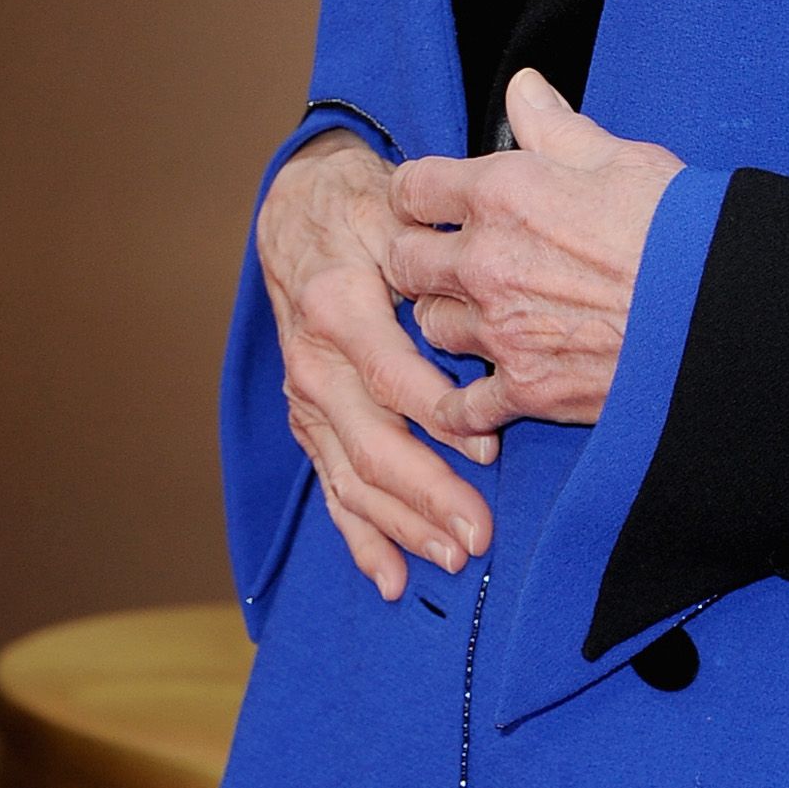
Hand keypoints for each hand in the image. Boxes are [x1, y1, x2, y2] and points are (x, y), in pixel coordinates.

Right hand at [256, 127, 497, 602]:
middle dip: (427, 495)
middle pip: (373, 444)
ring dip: (403, 527)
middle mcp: (315, 363)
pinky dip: (360, 538)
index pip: (393, 377)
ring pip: (353, 479)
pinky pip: (332, 489)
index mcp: (339, 307)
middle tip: (479, 533)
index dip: (441, 417)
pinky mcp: (309, 423)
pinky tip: (390, 580)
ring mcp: (307, 400)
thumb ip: (432, 249)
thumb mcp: (396, 208)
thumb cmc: (365, 208)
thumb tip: (483, 288)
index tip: (489, 446)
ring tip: (453, 557)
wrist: (298, 212)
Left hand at [384, 68, 683, 435]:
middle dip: (418, 256)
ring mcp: (501, 330)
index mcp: (502, 194)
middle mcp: (486, 262)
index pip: (415, 187)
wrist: (721, 309)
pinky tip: (480, 393)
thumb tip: (523, 88)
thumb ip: (556, 127)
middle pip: (404, 261)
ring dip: (447, 318)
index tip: (430, 201)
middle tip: (444, 258)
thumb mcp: (619, 157)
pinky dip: (465, 405)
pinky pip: (464, 405)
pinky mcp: (526, 388)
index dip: (419, 193)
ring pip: (430, 327)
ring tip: (475, 313)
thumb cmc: (678, 227)